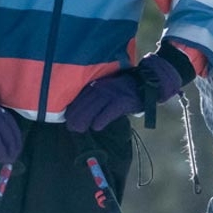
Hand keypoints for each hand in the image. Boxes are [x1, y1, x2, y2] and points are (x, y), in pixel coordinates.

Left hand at [66, 52, 185, 132]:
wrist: (146, 83)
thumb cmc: (124, 89)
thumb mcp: (107, 89)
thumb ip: (96, 97)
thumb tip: (82, 111)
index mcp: (97, 85)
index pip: (80, 97)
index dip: (72, 109)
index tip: (66, 118)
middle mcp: (102, 88)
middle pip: (84, 104)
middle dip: (76, 117)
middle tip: (71, 128)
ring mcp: (112, 94)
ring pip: (93, 109)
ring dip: (84, 120)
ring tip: (78, 129)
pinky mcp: (122, 101)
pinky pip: (108, 112)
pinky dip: (101, 120)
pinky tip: (95, 127)